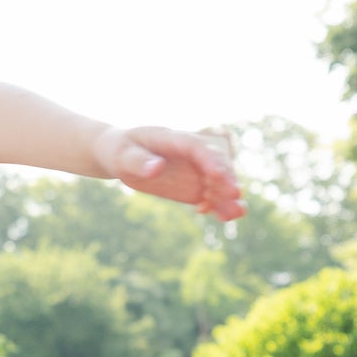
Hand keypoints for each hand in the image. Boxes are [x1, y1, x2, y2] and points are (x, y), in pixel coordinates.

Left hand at [96, 125, 245, 219]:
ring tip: (237, 213)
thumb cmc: (119, 149)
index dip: (208, 158)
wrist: (119, 155)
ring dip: (227, 197)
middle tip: (234, 194)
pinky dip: (217, 206)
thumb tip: (157, 168)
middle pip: (213, 162)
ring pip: (216, 182)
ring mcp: (192, 170)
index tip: (218, 173)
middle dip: (225, 177)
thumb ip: (138, 161)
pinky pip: (209, 197)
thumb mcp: (122, 154)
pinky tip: (221, 217)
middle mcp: (188, 154)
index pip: (195, 146)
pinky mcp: (192, 186)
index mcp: (171, 138)